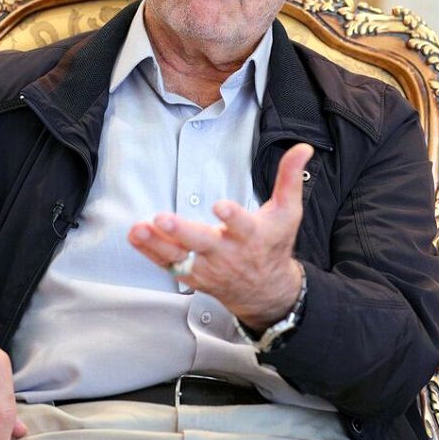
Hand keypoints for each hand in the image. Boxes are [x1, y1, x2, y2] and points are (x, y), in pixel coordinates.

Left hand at [127, 142, 311, 329]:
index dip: (232, 217)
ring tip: (139, 229)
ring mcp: (208, 267)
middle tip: (162, 219)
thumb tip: (303, 147)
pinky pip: (168, 264)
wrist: (266, 292)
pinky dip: (150, 251)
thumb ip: (290, 178)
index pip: (242, 226)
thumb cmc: (273, 245)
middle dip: (182, 231)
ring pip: (179, 257)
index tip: (220, 206)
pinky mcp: (192, 275)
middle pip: (202, 243)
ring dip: (156, 243)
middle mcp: (228, 254)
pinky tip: (135, 235)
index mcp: (252, 236)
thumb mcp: (287, 212)